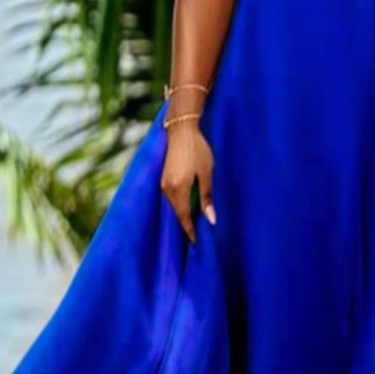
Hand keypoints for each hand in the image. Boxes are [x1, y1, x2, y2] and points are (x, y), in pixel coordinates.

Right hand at [160, 122, 215, 244]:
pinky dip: (177, 206)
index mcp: (178, 188)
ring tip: (192, 225)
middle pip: (176, 213)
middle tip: (195, 238)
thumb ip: (207, 196)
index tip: (196, 243)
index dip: (190, 230)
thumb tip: (211, 219)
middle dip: (185, 226)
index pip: (183, 217)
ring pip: (172, 206)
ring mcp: (163, 183)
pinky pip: (170, 198)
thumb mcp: (206, 173)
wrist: (181, 130)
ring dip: (181, 216)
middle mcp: (167, 188)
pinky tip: (185, 208)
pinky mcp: (163, 178)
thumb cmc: (197, 149)